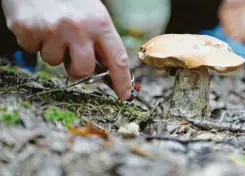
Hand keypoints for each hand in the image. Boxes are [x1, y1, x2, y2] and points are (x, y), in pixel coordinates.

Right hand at [1, 0, 131, 99]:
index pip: (117, 59)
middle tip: (70, 52)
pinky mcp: (27, 29)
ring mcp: (52, 29)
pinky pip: (32, 50)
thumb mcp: (92, 12)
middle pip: (82, 70)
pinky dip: (34, 41)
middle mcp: (78, 27)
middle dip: (76, 68)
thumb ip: (99, 39)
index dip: (122, 80)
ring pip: (54, 62)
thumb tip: (107, 69)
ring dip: (52, 50)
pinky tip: (37, 24)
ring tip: (51, 28)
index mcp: (99, 22)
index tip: (125, 95)